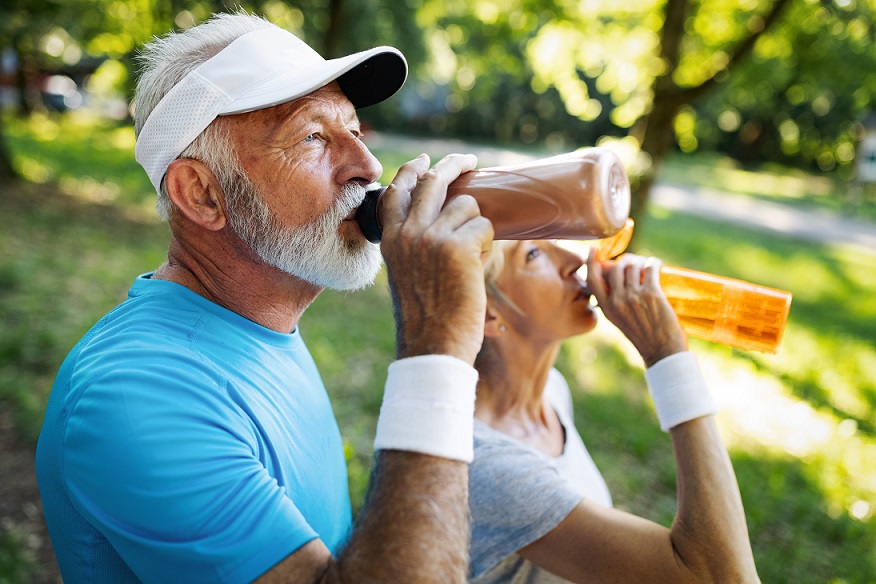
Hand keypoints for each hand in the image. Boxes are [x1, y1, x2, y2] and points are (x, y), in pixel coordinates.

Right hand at [379, 153, 493, 363]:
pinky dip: (486, 246)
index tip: (425, 160)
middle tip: (470, 161)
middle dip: (454, 164)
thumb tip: (442, 221)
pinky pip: (484, 227)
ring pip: (467, 205)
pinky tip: (475, 269)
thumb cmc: (425, 320)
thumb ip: (414, 248)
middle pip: (433, 181)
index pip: (396, 191)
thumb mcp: (407, 276)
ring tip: (470, 260)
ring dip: (476, 228)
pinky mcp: (458, 245)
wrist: (432, 347)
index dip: (412, 170)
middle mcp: (407, 233)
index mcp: (390, 241)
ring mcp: (431, 236)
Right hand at [586, 249, 686, 366]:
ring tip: (647, 265)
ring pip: (633, 266)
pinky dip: (653, 262)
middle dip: (626, 261)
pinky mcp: (652, 294)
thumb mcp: (619, 320)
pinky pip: (650, 268)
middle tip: (634, 263)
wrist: (662, 350)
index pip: (592, 279)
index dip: (592, 262)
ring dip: (641, 261)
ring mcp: (634, 296)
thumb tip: (616, 279)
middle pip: (616, 268)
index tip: (594, 251)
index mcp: (606, 308)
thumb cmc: (643, 336)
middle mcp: (617, 301)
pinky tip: (656, 264)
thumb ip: (613, 302)